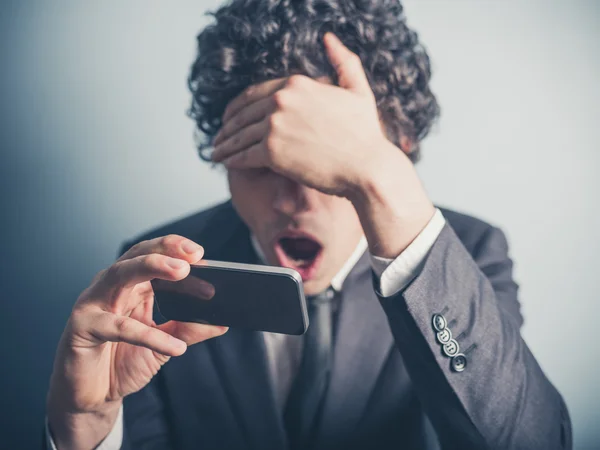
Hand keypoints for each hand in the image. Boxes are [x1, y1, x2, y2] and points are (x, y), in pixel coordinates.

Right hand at [47, 235, 226, 449]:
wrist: (93, 397)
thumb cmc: (123, 361)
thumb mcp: (164, 345)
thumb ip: (189, 330)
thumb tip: (222, 322)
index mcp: (132, 285)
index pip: (152, 254)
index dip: (174, 248)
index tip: (200, 253)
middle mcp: (111, 287)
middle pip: (136, 256)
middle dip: (164, 250)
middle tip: (192, 256)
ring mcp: (93, 304)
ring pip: (120, 275)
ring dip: (151, 267)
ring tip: (182, 272)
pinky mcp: (83, 328)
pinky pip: (118, 327)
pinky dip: (149, 335)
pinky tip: (175, 346)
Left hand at [212, 32, 394, 197]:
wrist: (367, 166)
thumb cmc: (366, 133)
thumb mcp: (358, 90)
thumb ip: (343, 62)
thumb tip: (328, 38)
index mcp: (296, 83)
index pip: (255, 93)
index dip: (238, 106)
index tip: (230, 116)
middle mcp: (281, 100)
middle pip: (243, 114)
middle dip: (228, 126)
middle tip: (219, 137)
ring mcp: (274, 125)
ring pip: (240, 135)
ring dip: (225, 145)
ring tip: (216, 152)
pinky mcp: (271, 152)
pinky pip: (243, 155)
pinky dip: (232, 160)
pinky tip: (226, 163)